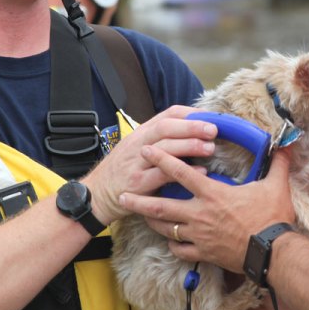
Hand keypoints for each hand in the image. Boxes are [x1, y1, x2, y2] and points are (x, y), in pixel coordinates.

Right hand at [84, 105, 217, 224]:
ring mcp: (136, 164)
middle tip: (214, 129)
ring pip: (165, 149)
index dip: (190, 114)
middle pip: (166, 128)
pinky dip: (183, 171)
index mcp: (140, 133)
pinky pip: (162, 175)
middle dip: (192, 126)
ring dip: (190, 146)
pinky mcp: (137, 184)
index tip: (209, 117)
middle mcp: (138, 144)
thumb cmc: (121, 172)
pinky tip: (200, 171)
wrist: (95, 195)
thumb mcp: (135, 150)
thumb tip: (190, 134)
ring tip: (210, 147)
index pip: (167, 115)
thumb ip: (158, 141)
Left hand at [119, 145, 294, 271]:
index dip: (162, 159)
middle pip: (160, 207)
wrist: (273, 253)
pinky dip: (173, 245)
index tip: (147, 151)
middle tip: (122, 195)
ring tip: (140, 216)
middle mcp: (200, 214)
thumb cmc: (272, 218)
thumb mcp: (276, 186)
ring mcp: (199, 236)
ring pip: (166, 229)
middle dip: (138, 200)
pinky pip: (180, 250)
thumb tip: (285, 146)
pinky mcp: (204, 254)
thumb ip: (277, 163)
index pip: (181, 173)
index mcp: (213, 194)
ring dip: (151, 221)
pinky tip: (170, 241)